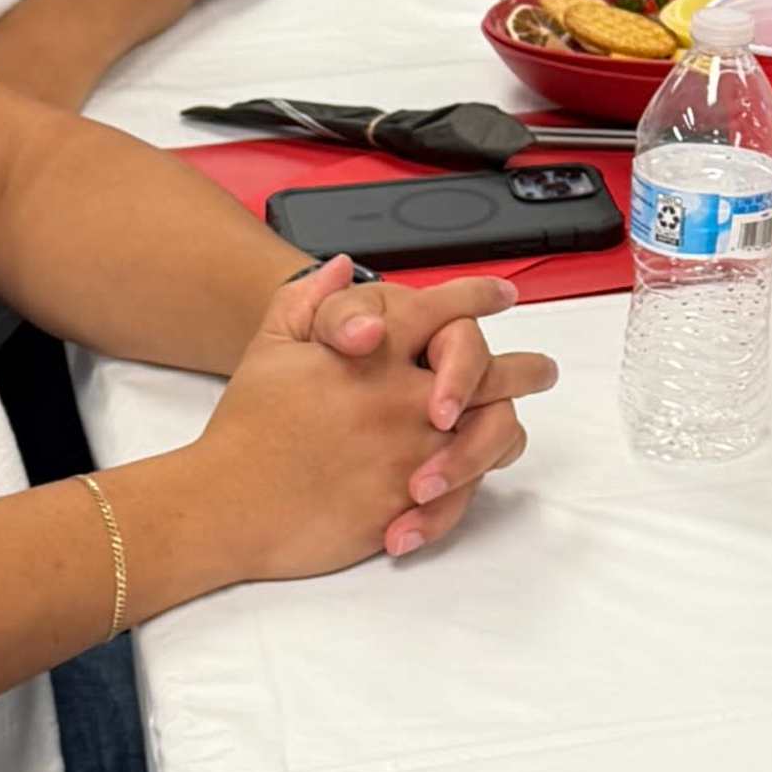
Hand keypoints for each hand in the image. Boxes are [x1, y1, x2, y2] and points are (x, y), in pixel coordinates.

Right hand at [184, 261, 554, 578]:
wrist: (228, 502)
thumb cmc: (247, 424)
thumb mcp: (271, 345)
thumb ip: (311, 302)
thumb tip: (345, 268)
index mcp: (377, 350)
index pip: (445, 310)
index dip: (478, 298)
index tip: (502, 296)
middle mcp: (405, 394)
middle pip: (492, 372)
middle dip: (526, 368)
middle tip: (543, 371)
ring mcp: (414, 449)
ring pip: (493, 433)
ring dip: (507, 427)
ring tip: (511, 423)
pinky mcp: (410, 500)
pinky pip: (464, 493)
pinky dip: (469, 487)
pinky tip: (466, 478)